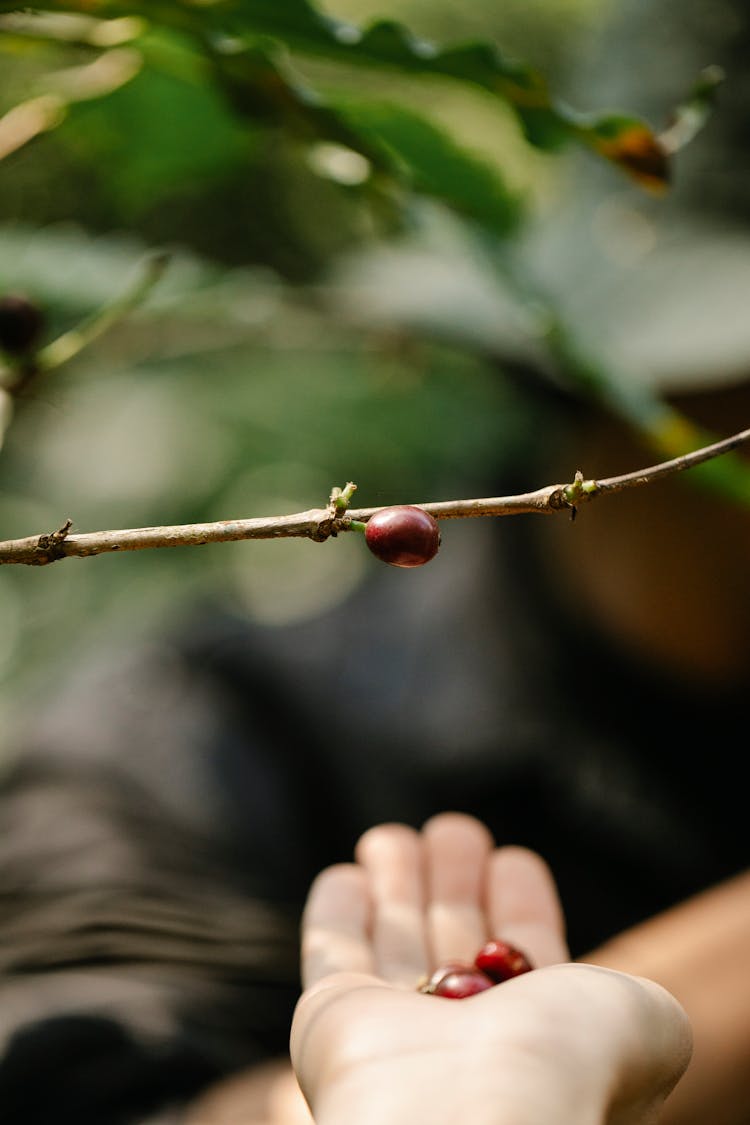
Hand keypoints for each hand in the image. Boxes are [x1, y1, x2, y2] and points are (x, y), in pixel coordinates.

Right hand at [291, 812, 691, 1124]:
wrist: (476, 1115)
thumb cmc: (566, 1065)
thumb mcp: (643, 1020)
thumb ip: (642, 1003)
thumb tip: (628, 1001)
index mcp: (535, 1042)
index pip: (522, 962)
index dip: (520, 908)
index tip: (512, 861)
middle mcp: (463, 1039)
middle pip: (453, 941)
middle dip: (453, 881)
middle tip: (452, 830)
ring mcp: (394, 1031)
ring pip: (393, 939)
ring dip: (396, 881)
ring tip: (393, 836)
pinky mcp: (332, 1019)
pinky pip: (331, 952)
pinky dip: (336, 910)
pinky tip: (346, 875)